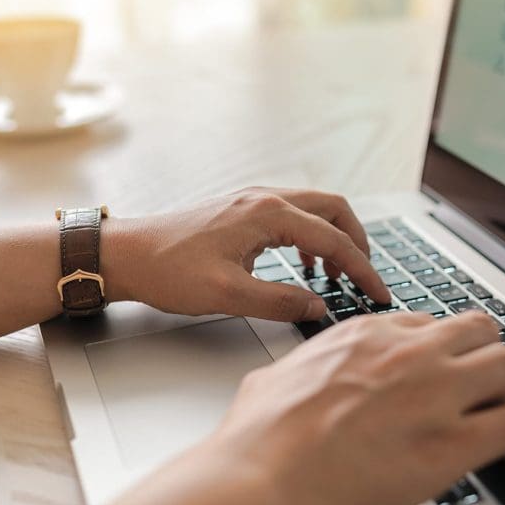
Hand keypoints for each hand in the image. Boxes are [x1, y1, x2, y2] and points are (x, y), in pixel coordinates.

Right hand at [81, 311, 504, 504]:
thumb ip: (304, 368)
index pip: (431, 324)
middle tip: (474, 388)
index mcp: (366, 335)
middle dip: (481, 357)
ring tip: (486, 416)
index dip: (438, 352)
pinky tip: (489, 450)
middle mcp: (407, 355)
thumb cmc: (258, 441)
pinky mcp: (450, 446)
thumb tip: (300, 377)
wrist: (260, 483)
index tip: (437, 373)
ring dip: (501, 391)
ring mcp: (434, 395)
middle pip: (480, 329)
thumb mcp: (275, 376)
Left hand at [103, 187, 390, 320]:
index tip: (378, 293)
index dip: (362, 269)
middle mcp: (265, 198)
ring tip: (338, 277)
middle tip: (366, 278)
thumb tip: (318, 306)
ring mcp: (253, 200)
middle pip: (334, 210)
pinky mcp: (243, 210)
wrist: (125, 255)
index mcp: (268, 214)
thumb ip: (280, 301)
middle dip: (357, 243)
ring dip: (334, 239)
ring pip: (315, 210)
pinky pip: (294, 216)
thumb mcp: (227, 295)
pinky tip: (303, 268)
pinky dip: (311, 239)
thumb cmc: (168, 270)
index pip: (334, 239)